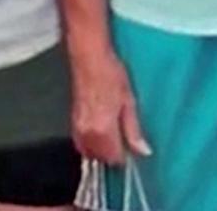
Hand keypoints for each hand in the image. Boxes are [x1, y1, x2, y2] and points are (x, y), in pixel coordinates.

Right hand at [70, 50, 150, 164]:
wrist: (89, 57)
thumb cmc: (110, 73)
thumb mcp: (129, 101)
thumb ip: (134, 130)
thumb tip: (142, 150)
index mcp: (104, 130)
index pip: (116, 158)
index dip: (126, 154)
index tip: (132, 145)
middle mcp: (88, 133)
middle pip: (102, 158)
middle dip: (113, 153)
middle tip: (124, 138)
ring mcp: (78, 127)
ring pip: (90, 152)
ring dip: (101, 149)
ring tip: (112, 133)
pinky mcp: (73, 120)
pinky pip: (81, 143)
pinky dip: (91, 142)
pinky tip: (100, 130)